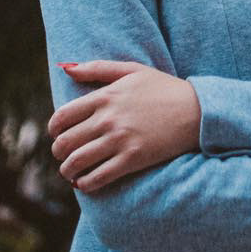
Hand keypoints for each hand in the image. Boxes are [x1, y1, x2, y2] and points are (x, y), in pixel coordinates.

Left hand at [48, 60, 201, 192]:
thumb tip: (66, 68)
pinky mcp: (132, 159)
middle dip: (59, 152)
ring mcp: (120, 140)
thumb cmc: (164, 88)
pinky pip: (98, 177)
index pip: (62, 117)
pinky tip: (86, 183)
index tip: (57, 135)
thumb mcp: (132, 70)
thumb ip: (98, 68)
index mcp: (105, 96)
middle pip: (65, 142)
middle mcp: (108, 119)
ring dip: (68, 170)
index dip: (54, 130)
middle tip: (64, 155)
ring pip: (77, 162)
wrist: (197, 110)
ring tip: (71, 172)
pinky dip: (86, 184)